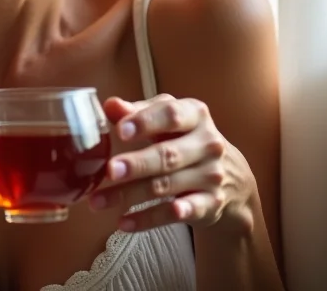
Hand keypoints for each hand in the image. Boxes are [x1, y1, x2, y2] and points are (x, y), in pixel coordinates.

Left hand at [89, 94, 255, 233]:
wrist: (228, 173)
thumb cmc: (183, 136)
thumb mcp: (165, 118)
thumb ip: (137, 111)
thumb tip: (110, 105)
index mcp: (195, 114)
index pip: (171, 115)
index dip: (145, 122)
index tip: (120, 130)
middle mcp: (208, 144)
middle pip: (168, 155)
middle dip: (137, 164)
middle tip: (110, 170)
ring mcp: (211, 176)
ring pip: (167, 187)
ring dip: (130, 195)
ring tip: (98, 201)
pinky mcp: (209, 205)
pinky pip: (175, 215)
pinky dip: (149, 219)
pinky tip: (125, 222)